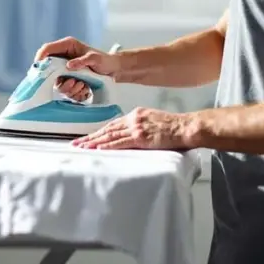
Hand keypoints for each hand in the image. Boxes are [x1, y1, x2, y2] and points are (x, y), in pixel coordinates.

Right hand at [34, 37, 122, 101]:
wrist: (113, 71)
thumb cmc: (105, 60)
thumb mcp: (95, 58)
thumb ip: (82, 61)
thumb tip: (68, 66)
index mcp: (66, 47)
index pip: (47, 49)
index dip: (40, 57)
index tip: (40, 67)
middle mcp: (63, 59)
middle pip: (48, 70)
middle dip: (59, 80)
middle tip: (73, 82)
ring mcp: (65, 72)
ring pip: (57, 84)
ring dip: (69, 88)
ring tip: (82, 85)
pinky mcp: (69, 82)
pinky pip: (66, 92)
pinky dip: (75, 93)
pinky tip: (85, 89)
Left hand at [72, 106, 191, 149]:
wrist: (186, 127)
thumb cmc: (175, 126)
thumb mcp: (155, 120)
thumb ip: (142, 125)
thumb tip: (134, 135)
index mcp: (136, 114)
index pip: (114, 124)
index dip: (100, 131)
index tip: (90, 137)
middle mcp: (133, 118)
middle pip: (108, 129)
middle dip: (92, 136)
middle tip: (77, 143)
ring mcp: (136, 127)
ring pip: (110, 136)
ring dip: (94, 142)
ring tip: (82, 147)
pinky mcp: (140, 137)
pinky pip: (120, 143)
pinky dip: (107, 146)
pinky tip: (98, 149)